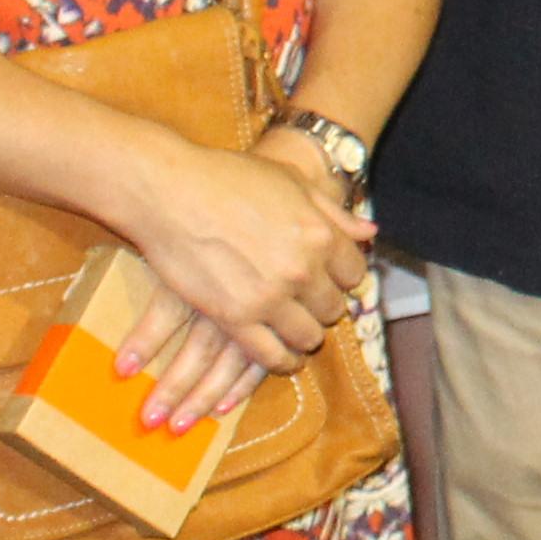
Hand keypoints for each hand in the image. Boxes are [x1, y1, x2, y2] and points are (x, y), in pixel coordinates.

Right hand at [111, 134, 371, 426]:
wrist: (170, 191)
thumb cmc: (228, 177)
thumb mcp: (291, 182)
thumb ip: (333, 213)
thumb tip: (370, 232)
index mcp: (321, 236)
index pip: (354, 274)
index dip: (343, 279)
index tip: (331, 280)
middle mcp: (303, 271)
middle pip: (332, 308)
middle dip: (324, 308)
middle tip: (309, 306)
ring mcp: (269, 298)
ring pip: (306, 337)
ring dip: (305, 337)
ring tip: (297, 333)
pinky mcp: (234, 319)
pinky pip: (270, 356)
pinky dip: (281, 362)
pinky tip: (282, 359)